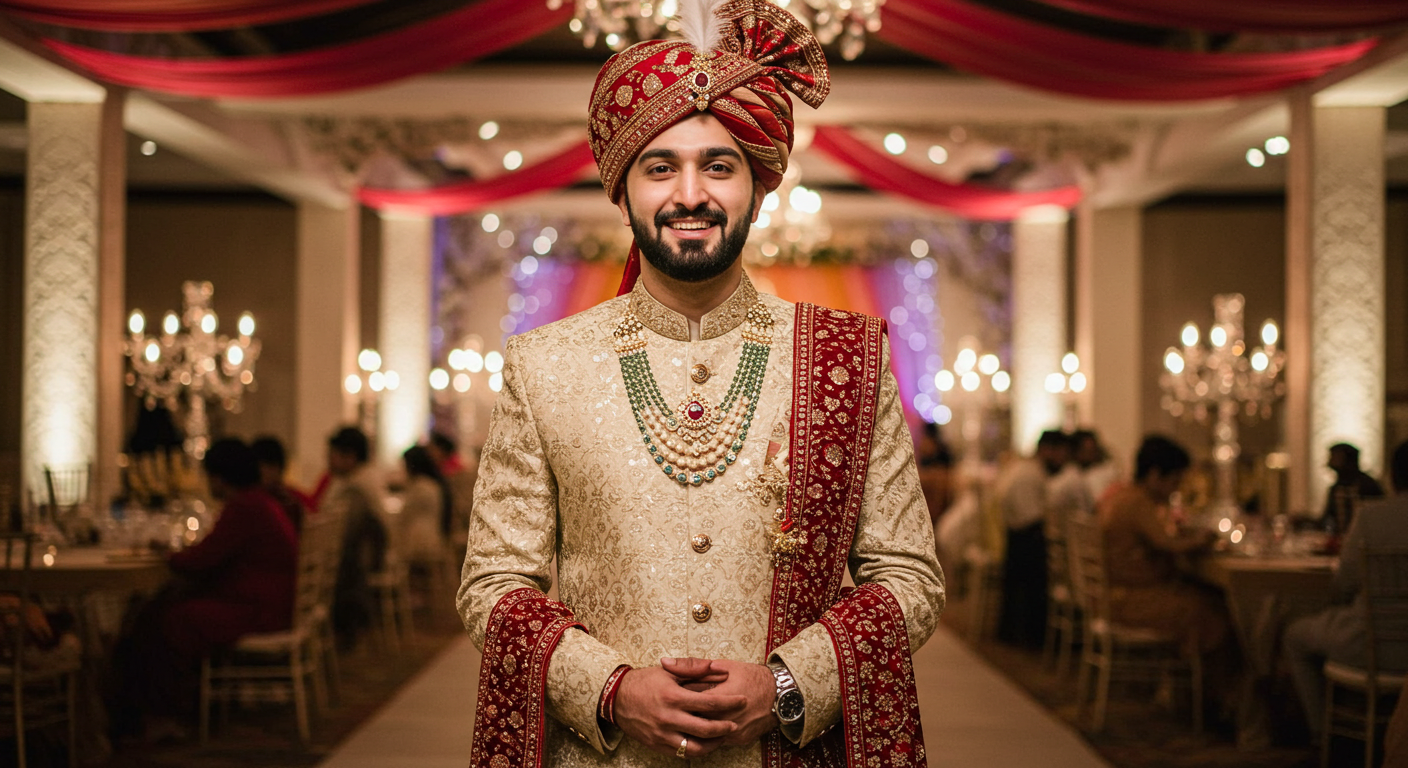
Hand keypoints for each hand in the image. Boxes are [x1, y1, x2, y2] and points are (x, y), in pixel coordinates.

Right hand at [614, 661, 745, 758]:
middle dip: (726, 727)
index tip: (742, 700)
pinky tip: (705, 742)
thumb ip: (696, 670)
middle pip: (707, 729)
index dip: (730, 703)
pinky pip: (683, 753)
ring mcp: (662, 734)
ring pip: (696, 747)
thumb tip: (721, 671)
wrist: (617, 698)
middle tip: (736, 723)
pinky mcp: (657, 745)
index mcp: (673, 697)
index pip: (710, 703)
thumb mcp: (670, 672)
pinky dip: (698, 749)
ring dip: (714, 743)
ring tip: (723, 736)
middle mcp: (668, 718)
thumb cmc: (645, 682)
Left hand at [666, 658, 778, 746]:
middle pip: (693, 722)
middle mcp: (725, 719)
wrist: (780, 694)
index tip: (668, 694)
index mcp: (718, 698)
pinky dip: (708, 735)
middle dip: (681, 716)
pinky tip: (701, 726)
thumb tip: (665, 663)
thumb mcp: (723, 665)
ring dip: (693, 728)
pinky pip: (716, 742)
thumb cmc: (751, 677)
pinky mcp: (738, 741)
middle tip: (672, 709)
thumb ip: (692, 665)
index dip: (676, 699)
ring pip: (704, 736)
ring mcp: (732, 733)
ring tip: (683, 718)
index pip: (687, 703)